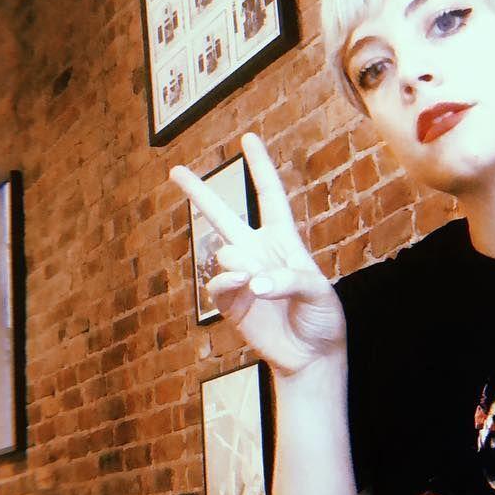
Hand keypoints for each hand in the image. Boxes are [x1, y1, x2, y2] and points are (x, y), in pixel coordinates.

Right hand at [170, 133, 344, 376]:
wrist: (311, 356)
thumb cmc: (322, 318)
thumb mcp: (319, 291)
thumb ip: (288, 279)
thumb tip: (253, 280)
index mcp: (284, 240)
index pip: (270, 196)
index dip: (260, 166)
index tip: (249, 138)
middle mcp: (258, 253)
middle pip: (224, 215)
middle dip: (198, 193)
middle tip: (173, 170)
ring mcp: (241, 276)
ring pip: (224, 250)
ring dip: (241, 263)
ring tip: (260, 285)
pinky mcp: (230, 302)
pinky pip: (217, 282)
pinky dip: (229, 282)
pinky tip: (245, 286)